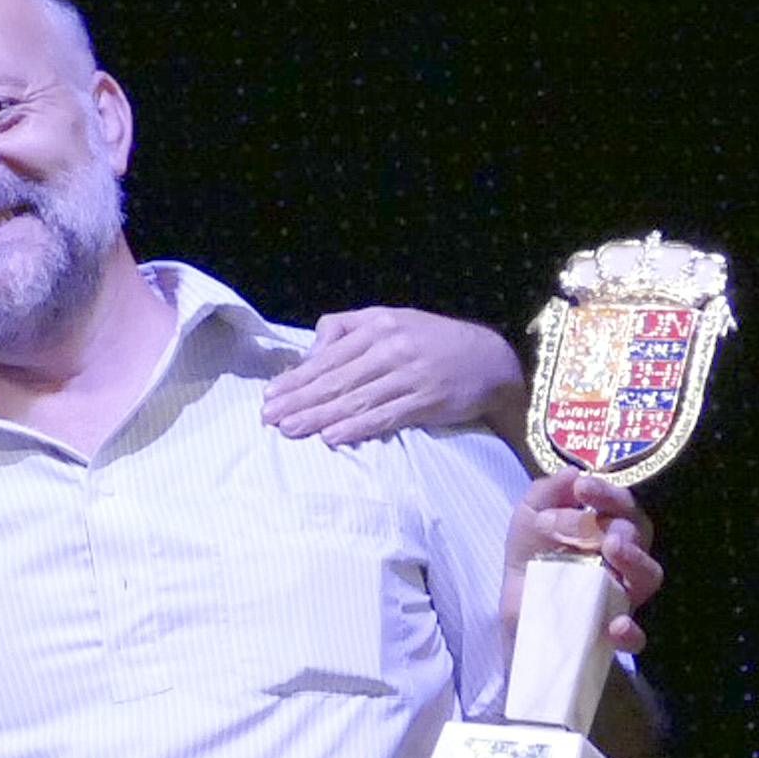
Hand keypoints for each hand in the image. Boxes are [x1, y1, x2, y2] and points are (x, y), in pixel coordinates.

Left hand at [265, 307, 523, 444]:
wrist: (491, 360)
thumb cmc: (431, 342)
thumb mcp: (392, 320)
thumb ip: (347, 331)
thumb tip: (309, 354)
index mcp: (380, 325)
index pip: (329, 356)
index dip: (297, 377)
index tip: (270, 394)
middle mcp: (393, 348)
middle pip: (336, 379)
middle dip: (299, 399)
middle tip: (268, 417)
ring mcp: (410, 375)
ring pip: (355, 399)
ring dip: (319, 416)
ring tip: (289, 429)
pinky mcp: (425, 400)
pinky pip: (384, 416)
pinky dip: (356, 427)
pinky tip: (331, 437)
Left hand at [508, 471, 659, 655]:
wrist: (519, 625)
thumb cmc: (532, 566)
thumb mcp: (526, 526)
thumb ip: (543, 496)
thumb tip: (570, 472)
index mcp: (604, 529)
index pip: (619, 505)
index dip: (607, 493)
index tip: (583, 487)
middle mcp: (621, 559)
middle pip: (639, 534)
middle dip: (622, 524)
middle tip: (602, 527)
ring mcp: (622, 596)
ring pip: (648, 576)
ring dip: (635, 561)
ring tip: (613, 551)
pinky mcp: (612, 635)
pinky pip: (636, 637)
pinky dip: (630, 632)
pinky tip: (615, 626)